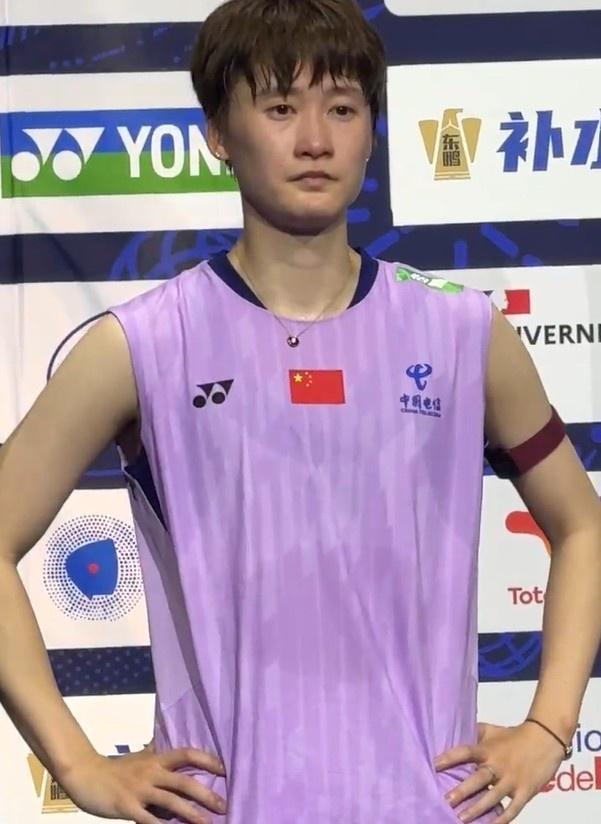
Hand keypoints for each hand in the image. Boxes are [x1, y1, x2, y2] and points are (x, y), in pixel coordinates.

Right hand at [58, 746, 227, 823]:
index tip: (225, 769)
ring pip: (172, 802)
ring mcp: (140, 790)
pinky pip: (149, 820)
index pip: (187, 754)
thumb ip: (157, 757)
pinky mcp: (128, 807)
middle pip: (184, 781)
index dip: (207, 760)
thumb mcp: (140, 758)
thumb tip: (173, 752)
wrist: (87, 775)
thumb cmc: (117, 768)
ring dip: (192, 814)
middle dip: (206, 794)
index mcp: (157, 759)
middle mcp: (152, 772)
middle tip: (224, 805)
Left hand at [434, 721, 564, 822]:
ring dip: (477, 808)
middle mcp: (498, 765)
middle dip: (462, 790)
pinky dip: (502, 818)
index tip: (434, 765)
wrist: (545, 739)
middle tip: (446, 799)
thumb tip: (452, 731)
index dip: (450, 757)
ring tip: (461, 817)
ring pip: (493, 797)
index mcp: (488, 749)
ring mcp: (512, 780)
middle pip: (478, 779)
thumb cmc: (513, 735)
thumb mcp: (491, 730)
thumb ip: (474, 733)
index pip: (466, 752)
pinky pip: (513, 808)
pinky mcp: (525, 791)